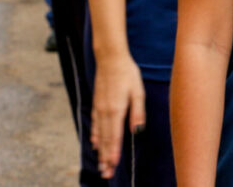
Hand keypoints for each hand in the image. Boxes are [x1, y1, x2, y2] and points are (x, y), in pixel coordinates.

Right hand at [91, 51, 145, 179]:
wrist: (110, 59)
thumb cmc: (128, 74)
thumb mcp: (138, 91)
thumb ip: (138, 112)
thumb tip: (137, 130)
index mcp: (117, 110)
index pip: (115, 136)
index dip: (113, 152)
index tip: (112, 166)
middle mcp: (105, 112)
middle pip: (105, 139)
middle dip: (105, 158)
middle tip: (105, 174)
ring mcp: (99, 109)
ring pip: (99, 134)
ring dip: (100, 150)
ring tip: (100, 164)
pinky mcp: (97, 104)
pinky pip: (95, 124)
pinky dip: (95, 136)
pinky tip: (94, 143)